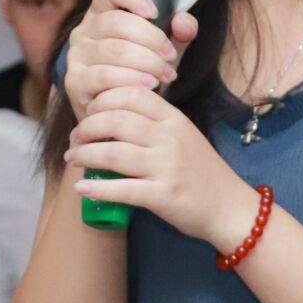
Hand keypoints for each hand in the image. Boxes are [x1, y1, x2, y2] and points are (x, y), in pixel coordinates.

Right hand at [62, 0, 198, 119]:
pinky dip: (131, 79)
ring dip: (147, 62)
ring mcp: (75, 56)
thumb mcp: (164, 53)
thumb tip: (183, 22)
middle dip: (152, 38)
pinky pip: (104, 75)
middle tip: (171, 56)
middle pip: (116, 21)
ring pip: (114, 49)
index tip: (156, 13)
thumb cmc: (142, 77)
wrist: (123, 116)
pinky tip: (150, 86)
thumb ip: (179, 34)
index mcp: (101, 15)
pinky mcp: (73, 82)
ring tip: (167, 74)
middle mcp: (83, 32)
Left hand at [66, 84, 254, 248]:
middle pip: (116, 120)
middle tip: (76, 136)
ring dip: (85, 155)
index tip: (89, 110)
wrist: (230, 208)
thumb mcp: (184, 135)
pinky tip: (81, 188)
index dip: (105, 99)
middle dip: (87, 126)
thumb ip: (155, 122)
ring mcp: (166, 167)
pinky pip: (122, 189)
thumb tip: (111, 114)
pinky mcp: (162, 195)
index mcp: (174, 119)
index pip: (133, 94)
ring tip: (73, 158)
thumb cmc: (202, 171)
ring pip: (113, 153)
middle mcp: (169, 138)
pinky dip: (97, 188)